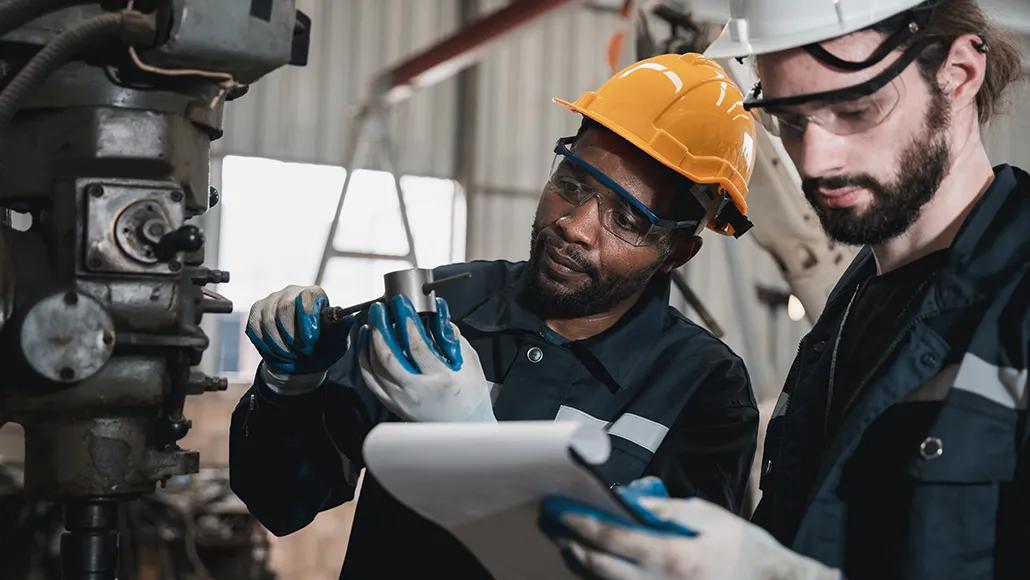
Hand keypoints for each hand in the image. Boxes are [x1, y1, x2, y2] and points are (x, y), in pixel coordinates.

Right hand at [245, 285, 347, 380]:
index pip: (307, 296)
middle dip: (292, 334)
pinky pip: (255, 327)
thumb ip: (341, 327)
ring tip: (291, 354)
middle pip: (285, 307)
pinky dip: (266, 344)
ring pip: (268, 319)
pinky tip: (278, 352)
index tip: (310, 340)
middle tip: (302, 351)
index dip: (307, 319)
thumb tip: (347, 316)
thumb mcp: (337, 340)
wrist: (302, 362)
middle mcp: (292, 292)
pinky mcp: (257, 312)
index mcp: (314, 294)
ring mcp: (272, 300)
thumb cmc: (323, 347)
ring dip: (280, 343)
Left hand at [358, 295, 493, 421]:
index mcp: (440, 380)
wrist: (465, 427)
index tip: (402, 305)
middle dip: (380, 328)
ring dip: (369, 343)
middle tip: (379, 310)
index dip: (406, 322)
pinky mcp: (393, 406)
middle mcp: (416, 392)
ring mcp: (401, 401)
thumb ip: (452, 338)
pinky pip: (371, 381)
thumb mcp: (470, 363)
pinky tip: (366, 346)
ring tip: (371, 324)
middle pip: (388, 357)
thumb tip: (438, 316)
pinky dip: (365, 361)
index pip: (417, 346)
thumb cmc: (471, 397)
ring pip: (374, 369)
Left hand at [541, 478, 839, 579]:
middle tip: (552, 526)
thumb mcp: (710, 518)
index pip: (610, 538)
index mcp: (672, 557)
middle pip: (597, 567)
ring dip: (580, 566)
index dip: (579, 523)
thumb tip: (631, 501)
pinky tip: (593, 567)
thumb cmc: (746, 552)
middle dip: (569, 544)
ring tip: (566, 544)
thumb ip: (666, 510)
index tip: (559, 510)